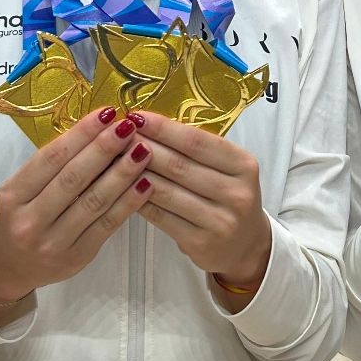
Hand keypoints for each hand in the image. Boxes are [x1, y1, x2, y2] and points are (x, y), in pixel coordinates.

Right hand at [0, 108, 154, 310]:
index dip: (81, 134)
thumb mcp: (22, 190)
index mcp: (13, 195)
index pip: (51, 158)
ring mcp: (53, 242)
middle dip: (104, 149)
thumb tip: (98, 131)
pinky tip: (145, 184)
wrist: (10, 266)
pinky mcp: (78, 257)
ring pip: (94, 202)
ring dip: (122, 174)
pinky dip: (128, 203)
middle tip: (129, 126)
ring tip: (143, 150)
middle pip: (73, 178)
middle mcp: (30, 220)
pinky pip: (107, 225)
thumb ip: (53, 166)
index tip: (107, 113)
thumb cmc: (21, 216)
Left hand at [132, 113, 272, 301]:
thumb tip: (148, 126)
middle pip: (179, 165)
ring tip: (114, 158)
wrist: (246, 245)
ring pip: (166, 191)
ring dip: (135, 173)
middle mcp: (236, 193)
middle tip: (116, 135)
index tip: (137, 116)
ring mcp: (220, 220)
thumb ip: (197, 151)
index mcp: (243, 165)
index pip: (197, 141)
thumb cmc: (229, 198)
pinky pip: (161, 216)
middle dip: (143, 147)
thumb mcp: (227, 170)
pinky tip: (123, 188)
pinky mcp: (201, 243)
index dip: (163, 128)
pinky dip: (139, 200)